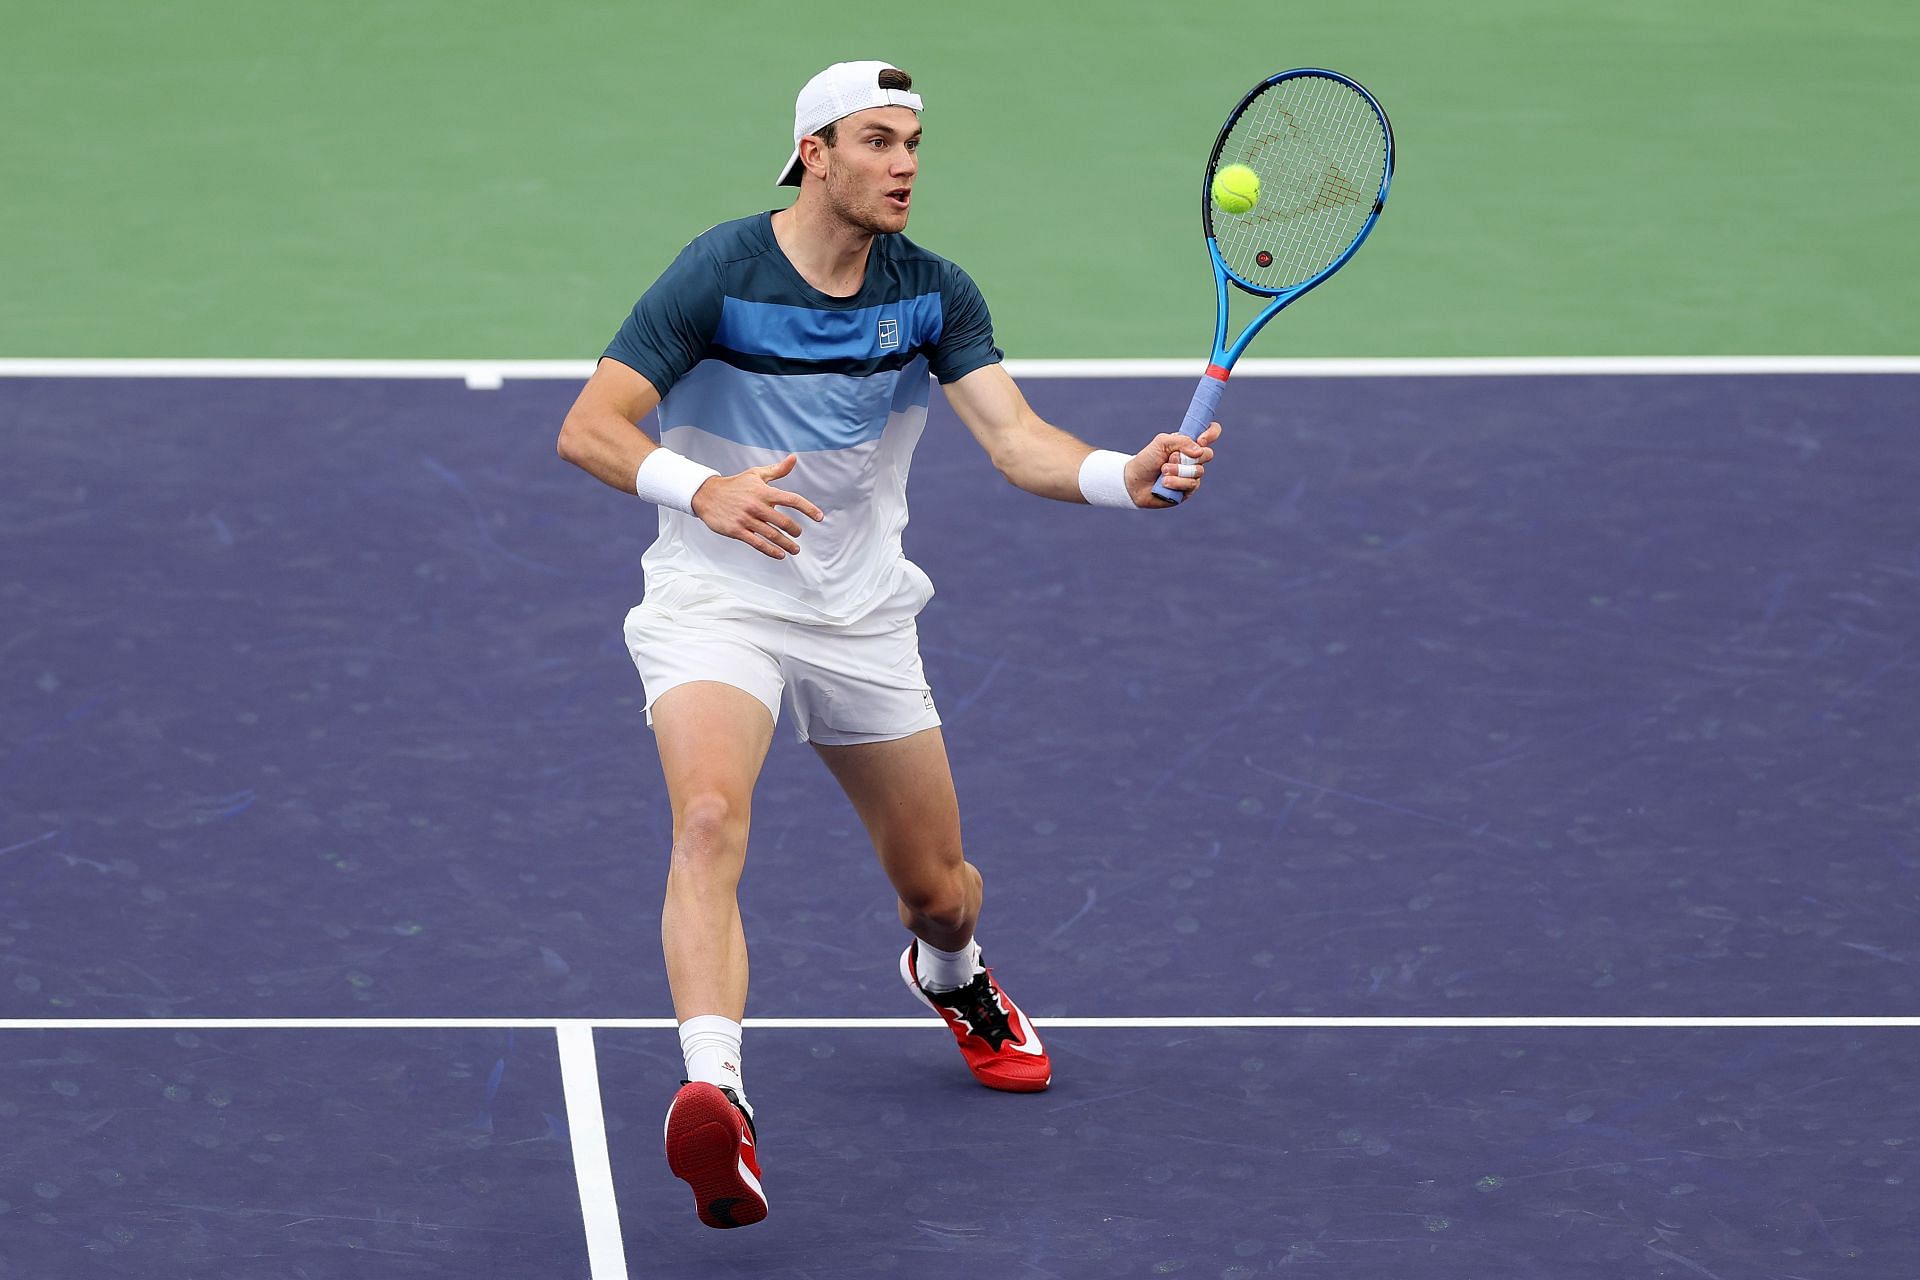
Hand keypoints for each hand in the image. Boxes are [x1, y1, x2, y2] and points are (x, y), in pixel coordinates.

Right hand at [690, 453, 824, 558]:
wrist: (706, 494)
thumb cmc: (734, 485)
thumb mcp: (755, 474)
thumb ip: (777, 470)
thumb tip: (794, 458)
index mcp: (763, 491)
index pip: (791, 499)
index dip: (808, 508)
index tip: (819, 517)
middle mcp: (757, 505)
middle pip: (783, 521)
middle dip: (795, 530)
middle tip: (799, 534)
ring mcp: (747, 519)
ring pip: (772, 535)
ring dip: (786, 544)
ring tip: (795, 550)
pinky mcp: (737, 530)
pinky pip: (757, 543)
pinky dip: (770, 551)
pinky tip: (779, 555)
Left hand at [1127, 422, 1220, 506]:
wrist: (1134, 482)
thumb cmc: (1147, 460)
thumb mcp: (1161, 443)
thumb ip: (1181, 441)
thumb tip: (1200, 450)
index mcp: (1189, 443)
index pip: (1211, 433)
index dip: (1211, 433)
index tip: (1201, 440)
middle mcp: (1193, 459)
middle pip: (1208, 455)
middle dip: (1187, 458)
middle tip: (1170, 458)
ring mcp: (1192, 475)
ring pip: (1198, 472)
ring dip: (1178, 471)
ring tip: (1162, 472)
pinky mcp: (1188, 490)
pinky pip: (1191, 485)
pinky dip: (1176, 483)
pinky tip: (1164, 483)